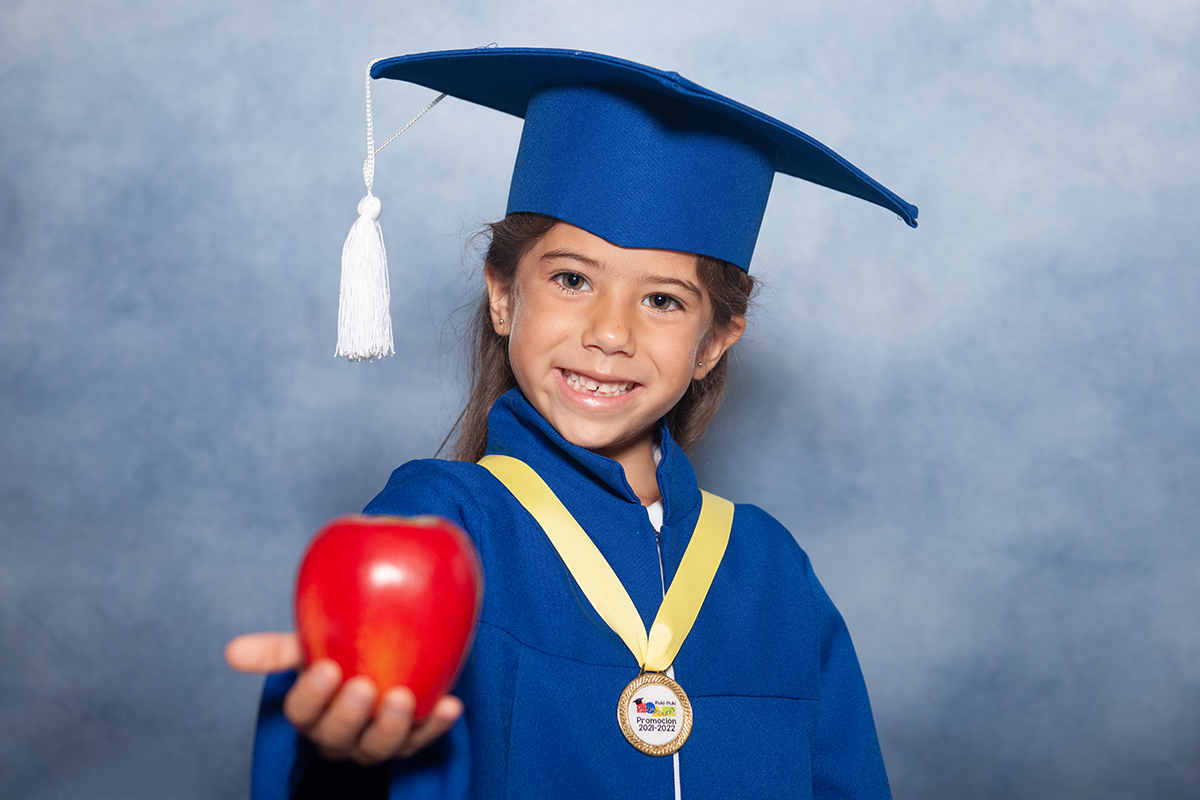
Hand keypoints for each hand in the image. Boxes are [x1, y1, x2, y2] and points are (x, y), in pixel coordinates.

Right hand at [225, 633, 463, 763]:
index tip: (327, 668)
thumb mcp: (311, 643)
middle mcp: (339, 735)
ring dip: (391, 727)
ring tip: (403, 697)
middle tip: (364, 686)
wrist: (389, 648)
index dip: (312, 696)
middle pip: (337, 737)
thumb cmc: (341, 646)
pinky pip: (424, 739)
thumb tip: (232, 652)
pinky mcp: (411, 739)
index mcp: (312, 712)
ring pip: (378, 749)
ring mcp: (375, 741)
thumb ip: (279, 649)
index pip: (302, 713)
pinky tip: (450, 705)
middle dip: (349, 716)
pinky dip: (437, 725)